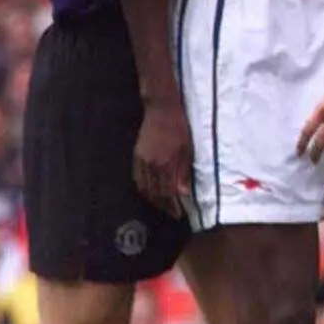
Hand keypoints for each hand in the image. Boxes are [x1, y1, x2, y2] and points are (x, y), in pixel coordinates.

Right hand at [133, 99, 192, 216]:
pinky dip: (143, 188)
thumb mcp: (187, 149)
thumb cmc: (179, 128)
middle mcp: (151, 165)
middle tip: (171, 213)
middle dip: (163, 206)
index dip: (172, 206)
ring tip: (162, 205)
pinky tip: (149, 191)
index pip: (167, 193)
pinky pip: (137, 178)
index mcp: (165, 164)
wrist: (161, 109)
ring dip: (152, 200)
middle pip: (154, 193)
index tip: (179, 214)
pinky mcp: (136, 156)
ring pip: (144, 188)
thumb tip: (184, 193)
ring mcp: (141, 161)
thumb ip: (184, 172)